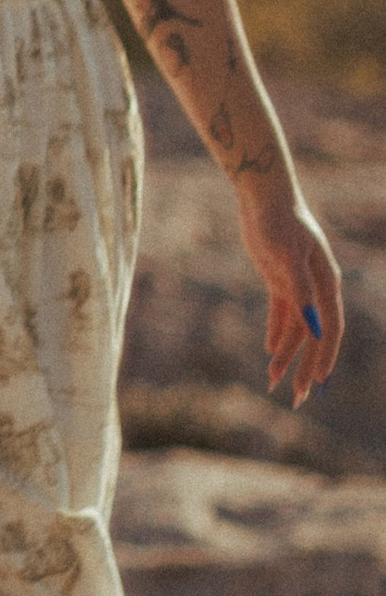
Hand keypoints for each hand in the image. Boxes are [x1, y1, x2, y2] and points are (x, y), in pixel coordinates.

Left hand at [238, 191, 345, 406]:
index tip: (318, 382)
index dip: (325, 357)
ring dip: (287, 355)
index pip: (330, 330)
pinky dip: (277, 333)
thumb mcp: (285, 255)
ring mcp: (298, 285)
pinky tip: (271, 352)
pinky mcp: (280, 280)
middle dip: (308, 367)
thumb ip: (299, 290)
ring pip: (296, 329)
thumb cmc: (278, 223)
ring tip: (272, 381)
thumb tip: (311, 326)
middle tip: (299, 398)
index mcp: (326, 284)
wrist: (264, 197)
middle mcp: (316, 289)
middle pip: (315, 336)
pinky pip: (282, 314)